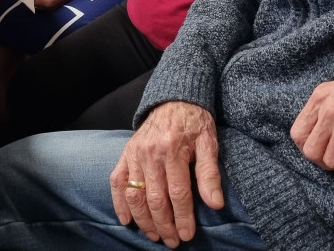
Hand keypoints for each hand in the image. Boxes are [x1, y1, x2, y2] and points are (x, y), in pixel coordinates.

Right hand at [110, 102, 222, 247]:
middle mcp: (151, 154)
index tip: (187, 235)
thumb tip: (216, 204)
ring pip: (134, 195)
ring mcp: (135, 154)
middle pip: (155, 199)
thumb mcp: (209, 142)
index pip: (178, 193)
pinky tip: (127, 220)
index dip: (183, 218)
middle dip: (164, 225)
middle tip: (172, 241)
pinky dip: (119, 203)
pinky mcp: (125, 154)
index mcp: (173, 150)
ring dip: (143, 220)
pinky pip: (117, 182)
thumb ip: (210, 174)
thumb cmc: (195, 122)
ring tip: (154, 235)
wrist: (175, 98)